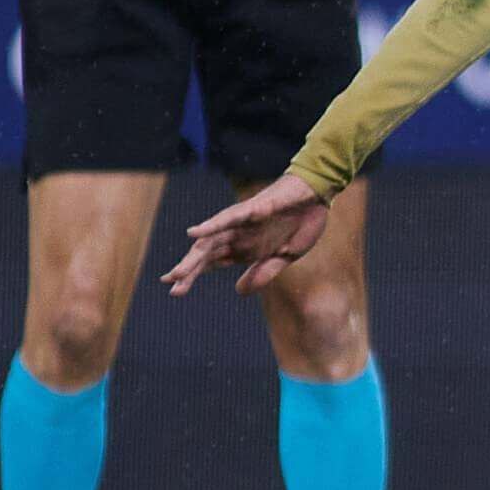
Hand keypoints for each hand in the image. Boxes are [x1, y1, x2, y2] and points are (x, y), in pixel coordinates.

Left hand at [165, 172, 328, 296]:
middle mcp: (237, 236)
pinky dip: (211, 225)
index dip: (193, 276)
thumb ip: (263, 273)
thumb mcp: (285, 257)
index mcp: (245, 249)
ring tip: (177, 272)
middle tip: (172, 287)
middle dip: (188, 271)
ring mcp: (242, 223)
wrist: (318, 197)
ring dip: (194, 256)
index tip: (175, 292)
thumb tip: (238, 291)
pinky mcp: (251, 209)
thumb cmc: (301, 224)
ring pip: (212, 240)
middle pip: (206, 255)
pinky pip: (227, 218)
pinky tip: (194, 233)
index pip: (211, 264)